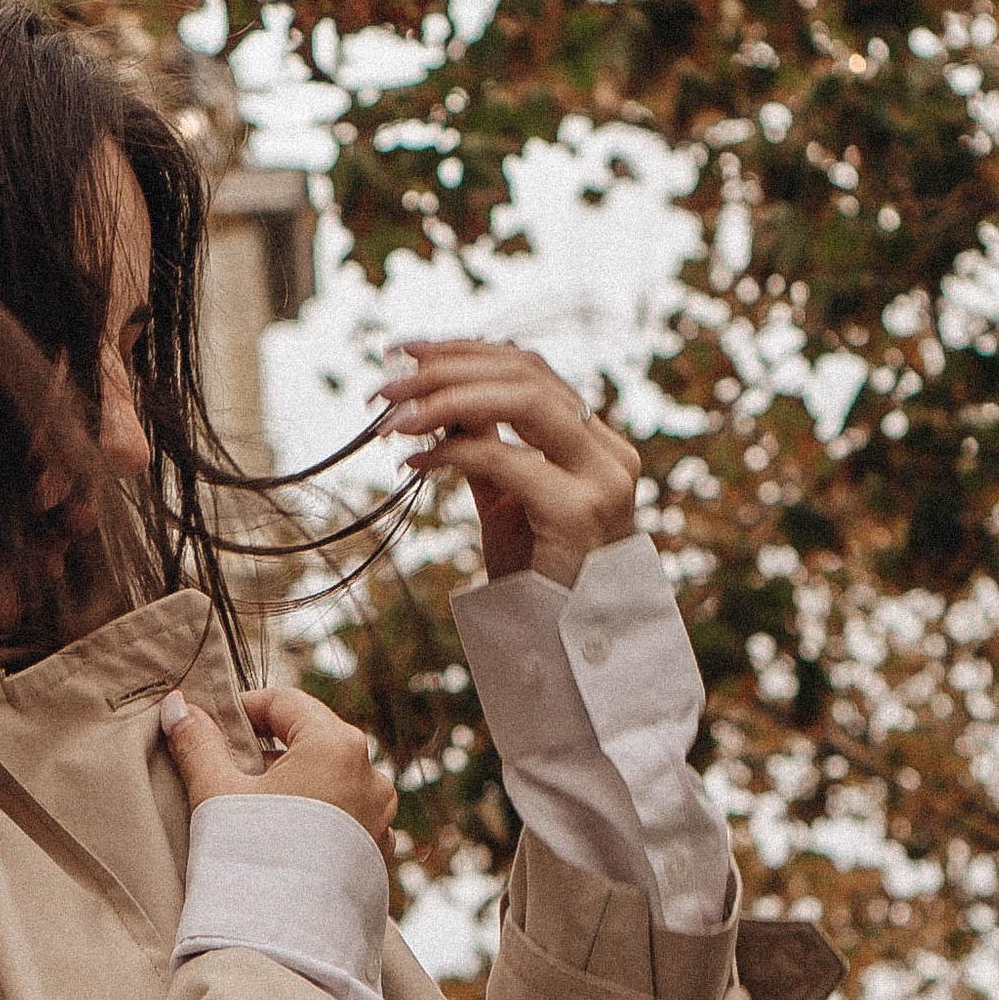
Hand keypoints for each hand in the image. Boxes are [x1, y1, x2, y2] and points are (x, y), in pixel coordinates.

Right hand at [162, 682, 396, 848]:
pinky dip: (315, 818)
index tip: (212, 726)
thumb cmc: (251, 860)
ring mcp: (380, 818)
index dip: (243, 708)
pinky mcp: (377, 855)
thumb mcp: (216, 794)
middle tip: (228, 768)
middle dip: (269, 748)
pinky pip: (344, 819)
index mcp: (336, 746)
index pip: (286, 702)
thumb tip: (176, 707)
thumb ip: (198, 743)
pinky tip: (282, 841)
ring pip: (331, 781)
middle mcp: (371, 776)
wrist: (286, 946)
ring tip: (254, 809)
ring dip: (294, 784)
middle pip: (312, 740)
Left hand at [375, 340, 640, 584]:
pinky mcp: (577, 513)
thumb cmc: (536, 578)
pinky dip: (451, 451)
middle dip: (447, 369)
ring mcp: (602, 481)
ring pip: (523, 400)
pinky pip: (504, 459)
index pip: (532, 370)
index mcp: (597, 443)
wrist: (565, 648)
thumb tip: (438, 394)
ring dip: (446, 399)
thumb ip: (485, 444)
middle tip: (388, 384)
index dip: (467, 351)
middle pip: (526, 374)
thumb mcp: (507, 498)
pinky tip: (415, 461)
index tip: (408, 351)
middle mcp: (610, 453)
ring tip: (394, 417)